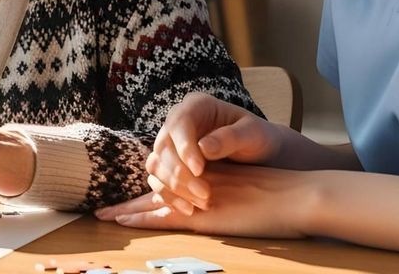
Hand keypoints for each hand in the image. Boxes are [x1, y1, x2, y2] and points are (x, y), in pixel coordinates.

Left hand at [95, 162, 315, 238]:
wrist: (297, 195)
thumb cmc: (284, 196)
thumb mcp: (249, 189)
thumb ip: (230, 193)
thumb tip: (220, 203)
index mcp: (207, 178)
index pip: (170, 183)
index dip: (150, 191)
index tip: (130, 199)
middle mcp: (196, 185)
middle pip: (154, 191)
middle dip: (128, 201)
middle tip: (102, 210)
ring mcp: (196, 200)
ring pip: (152, 203)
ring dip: (126, 210)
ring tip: (103, 216)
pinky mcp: (200, 216)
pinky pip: (162, 217)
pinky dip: (140, 219)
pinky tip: (122, 221)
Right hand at [143, 92, 280, 214]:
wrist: (260, 155)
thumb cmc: (258, 138)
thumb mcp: (253, 133)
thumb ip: (230, 138)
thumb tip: (203, 148)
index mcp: (196, 106)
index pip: (179, 123)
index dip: (184, 148)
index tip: (199, 170)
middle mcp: (177, 123)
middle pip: (162, 147)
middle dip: (180, 174)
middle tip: (205, 195)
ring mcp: (170, 144)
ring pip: (155, 165)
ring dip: (173, 187)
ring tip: (201, 204)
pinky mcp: (169, 165)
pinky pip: (157, 180)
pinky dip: (169, 196)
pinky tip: (189, 209)